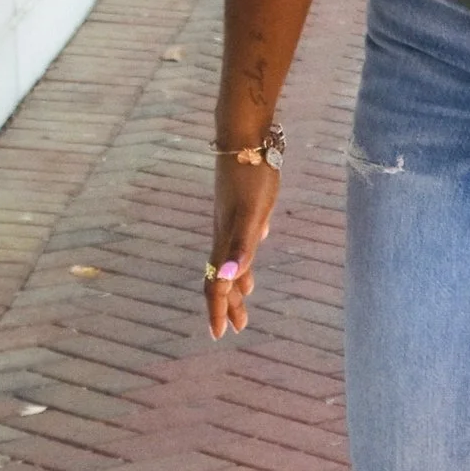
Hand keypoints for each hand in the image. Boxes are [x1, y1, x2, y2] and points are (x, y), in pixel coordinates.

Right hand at [203, 156, 282, 340]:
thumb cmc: (252, 174)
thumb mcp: (252, 212)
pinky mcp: (242, 207)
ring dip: (238, 283)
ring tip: (247, 299)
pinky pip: (240, 242)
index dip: (218, 310)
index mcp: (225, 240)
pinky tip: (251, 257)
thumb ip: (242, 246)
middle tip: (240, 328)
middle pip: (223, 277)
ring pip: (231, 260)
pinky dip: (244, 258)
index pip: (217, 285)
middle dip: (230, 304)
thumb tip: (229, 279)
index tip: (221, 334)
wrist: (246, 135)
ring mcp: (231, 220)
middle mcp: (224, 233)